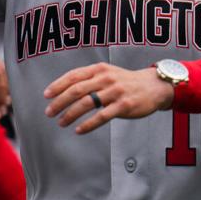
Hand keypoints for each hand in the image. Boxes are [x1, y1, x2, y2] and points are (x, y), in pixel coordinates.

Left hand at [43, 62, 173, 133]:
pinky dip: (88, 124)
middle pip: (76, 90)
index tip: (46, 95)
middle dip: (59, 102)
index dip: (58, 85)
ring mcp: (115, 92)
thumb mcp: (107, 73)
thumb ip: (89, 79)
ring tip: (61, 122)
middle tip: (49, 112)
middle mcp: (105, 78)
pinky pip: (102, 116)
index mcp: (99, 69)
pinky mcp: (123, 105)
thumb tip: (65, 89)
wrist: (153, 86)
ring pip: (87, 103)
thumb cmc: (126, 81)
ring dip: (70, 114)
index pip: (73, 76)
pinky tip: (79, 130)